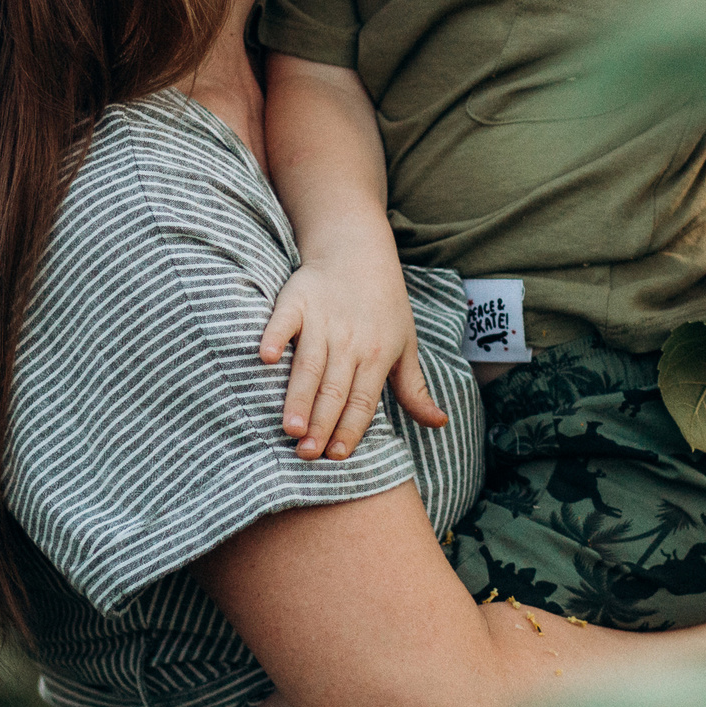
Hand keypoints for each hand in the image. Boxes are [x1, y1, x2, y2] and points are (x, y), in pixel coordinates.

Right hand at [259, 263, 447, 460]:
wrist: (358, 251)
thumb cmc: (384, 305)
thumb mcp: (406, 345)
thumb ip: (414, 389)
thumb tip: (439, 424)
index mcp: (378, 354)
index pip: (364, 400)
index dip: (351, 428)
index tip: (337, 455)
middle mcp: (350, 341)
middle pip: (335, 389)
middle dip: (322, 423)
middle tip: (307, 454)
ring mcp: (322, 320)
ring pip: (309, 365)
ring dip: (300, 396)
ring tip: (291, 427)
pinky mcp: (297, 301)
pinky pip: (284, 322)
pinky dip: (275, 337)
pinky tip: (266, 358)